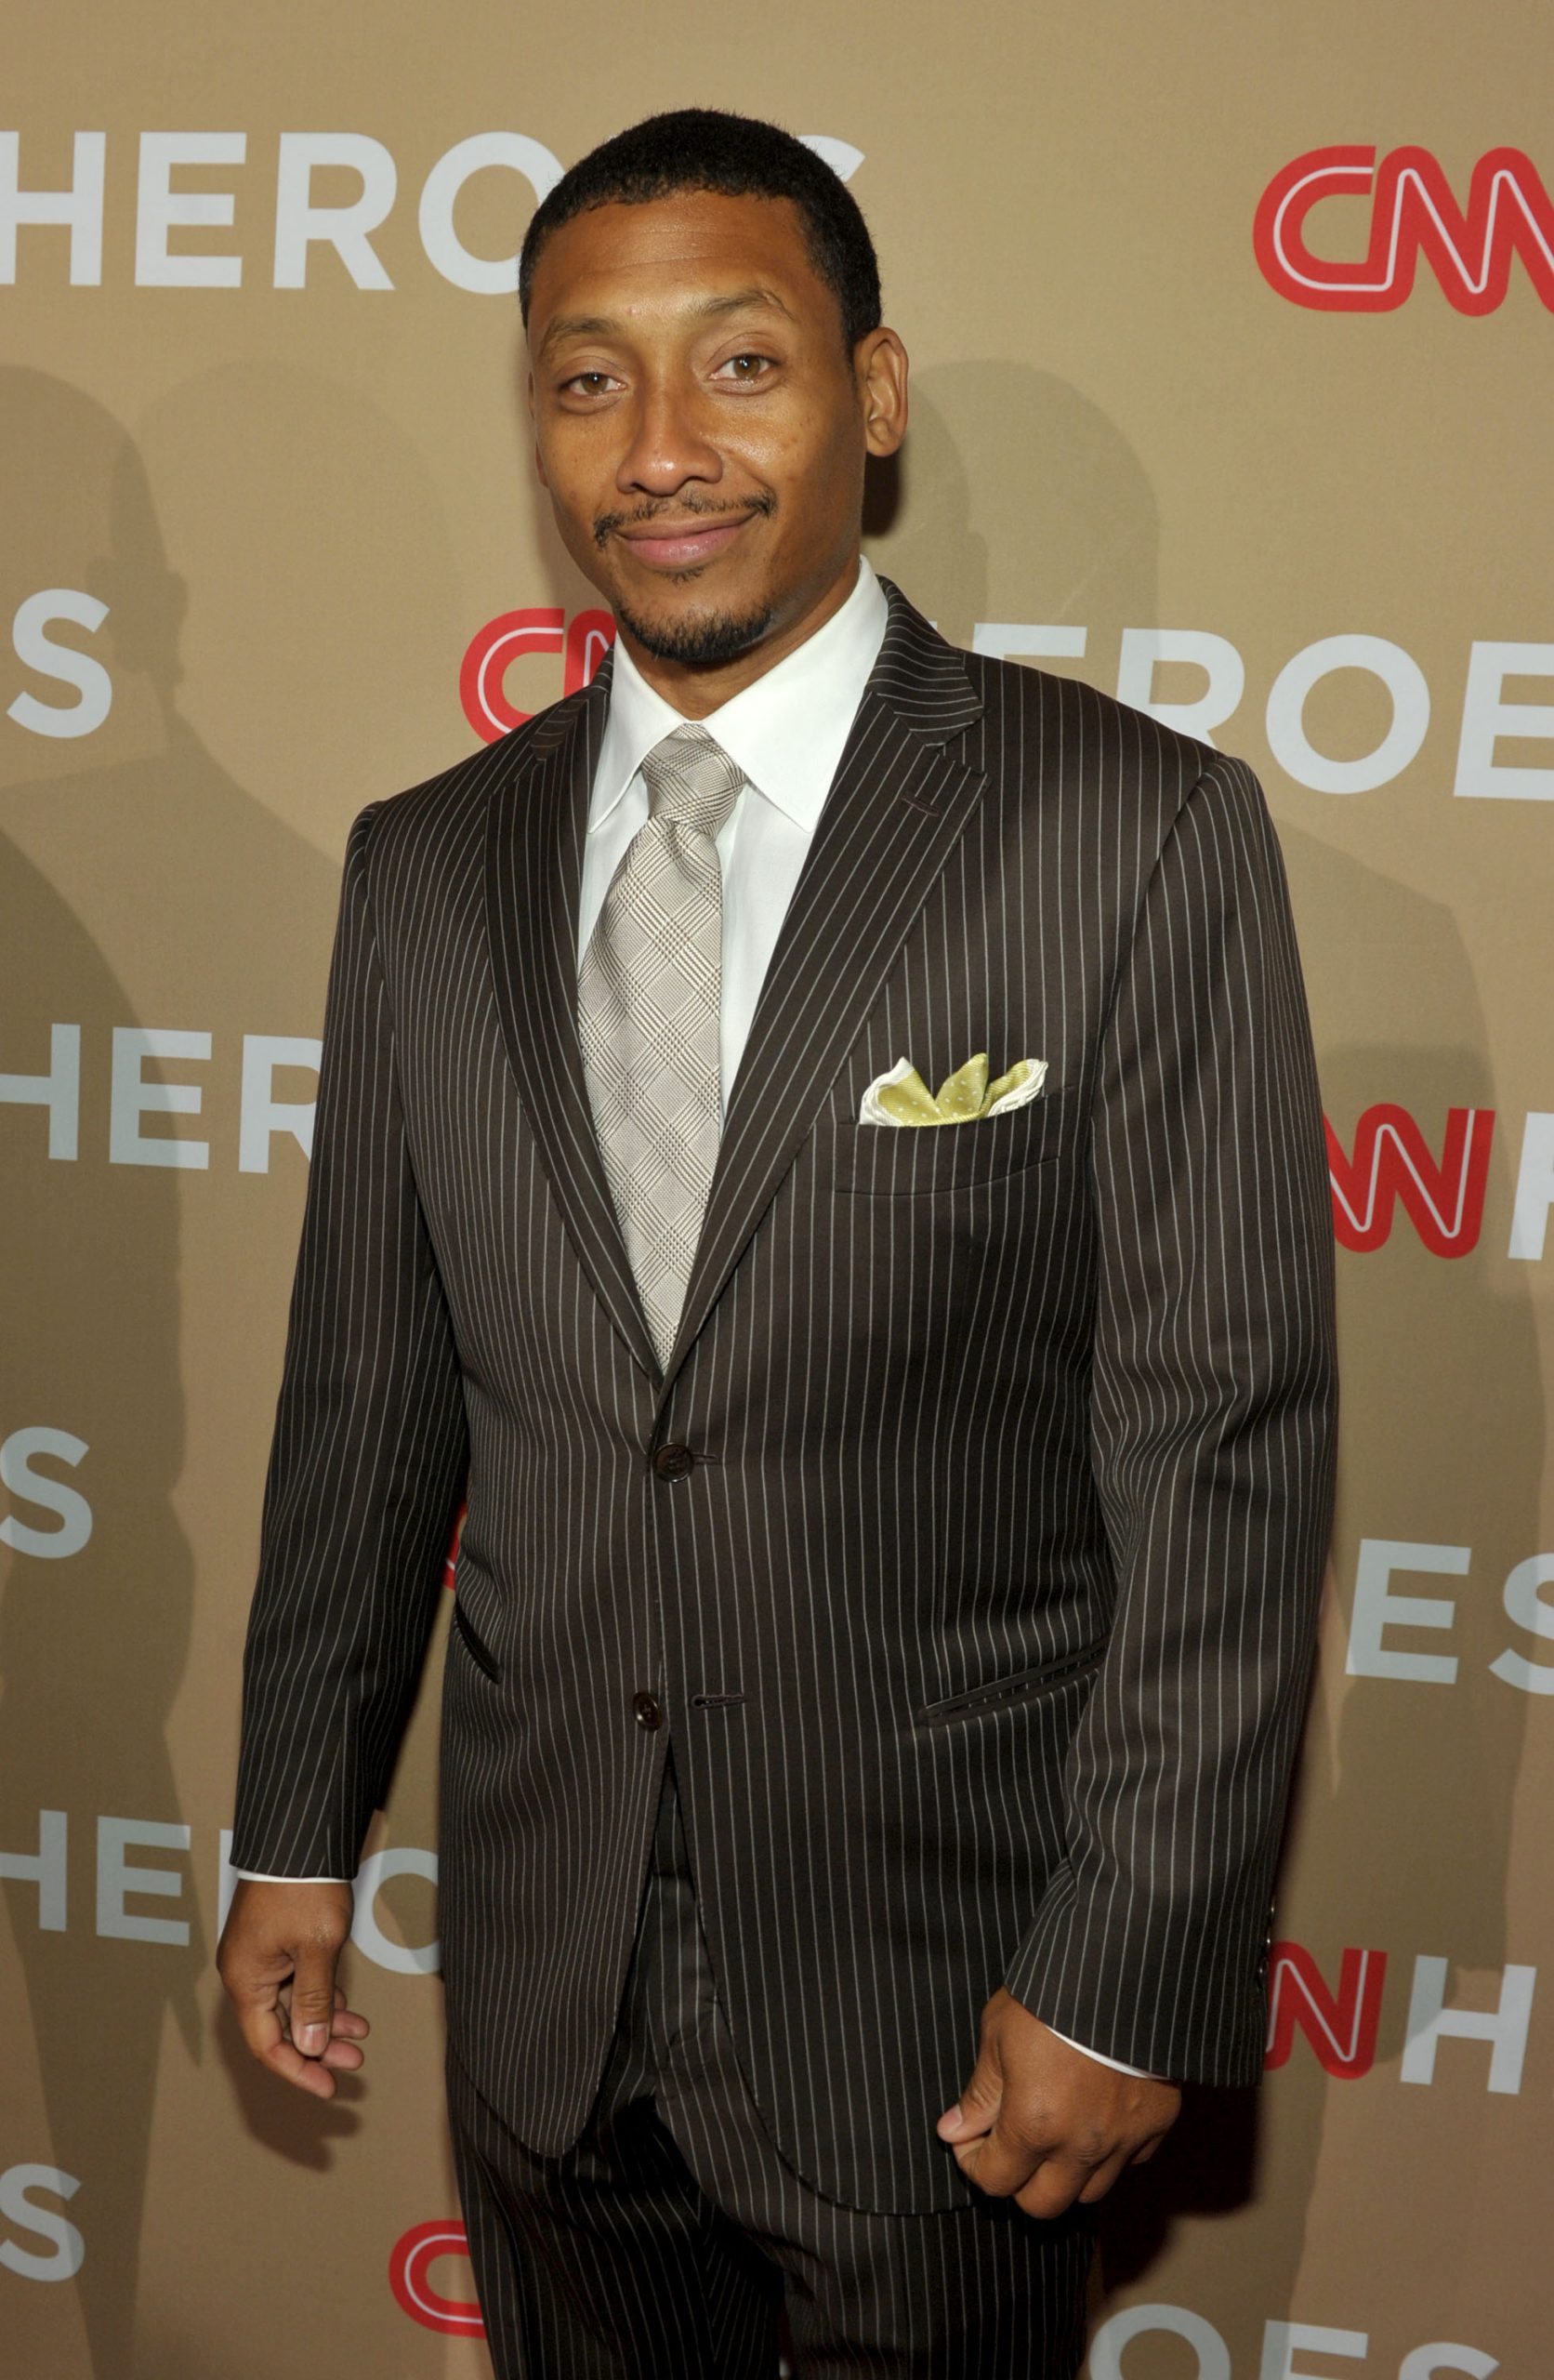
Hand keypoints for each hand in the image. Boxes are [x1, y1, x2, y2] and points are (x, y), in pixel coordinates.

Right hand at [217, 1880, 366, 2099]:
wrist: (299, 1837)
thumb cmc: (303, 1887)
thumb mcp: (316, 1948)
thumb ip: (313, 2000)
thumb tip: (310, 2047)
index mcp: (245, 1979)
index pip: (267, 2044)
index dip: (298, 2070)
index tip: (328, 2086)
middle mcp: (246, 1972)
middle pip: (280, 2027)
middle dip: (318, 2047)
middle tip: (354, 2061)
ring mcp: (259, 1956)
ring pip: (290, 2005)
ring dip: (324, 2021)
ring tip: (359, 2034)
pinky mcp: (274, 1941)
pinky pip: (294, 1981)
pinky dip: (320, 1996)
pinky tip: (346, 2005)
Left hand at [937, 1988, 1179, 2216]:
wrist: (1124, 1970)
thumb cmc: (1052, 1994)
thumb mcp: (1000, 2033)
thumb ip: (980, 2091)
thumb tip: (955, 2130)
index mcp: (1034, 2124)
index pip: (995, 2181)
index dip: (974, 2163)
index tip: (970, 2139)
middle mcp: (1081, 2146)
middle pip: (1042, 2205)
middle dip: (1018, 2181)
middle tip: (1010, 2143)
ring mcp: (1123, 2139)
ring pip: (1089, 2192)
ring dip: (1065, 2173)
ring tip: (1054, 2131)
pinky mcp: (1157, 2124)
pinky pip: (1129, 2161)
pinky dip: (1108, 2152)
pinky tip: (1095, 2117)